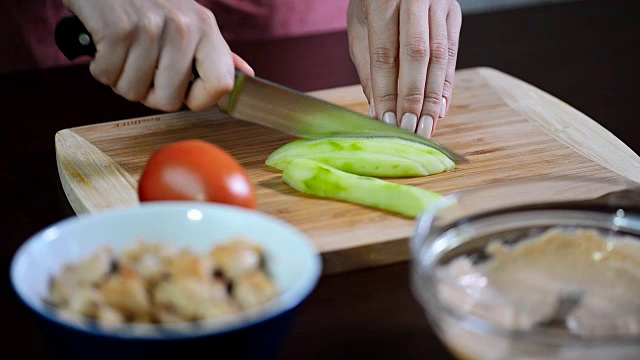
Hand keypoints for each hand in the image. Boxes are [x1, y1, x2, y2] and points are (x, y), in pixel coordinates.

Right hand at [62, 0, 253, 111]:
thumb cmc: (146, 2)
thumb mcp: (190, 19)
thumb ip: (216, 52)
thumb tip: (247, 73)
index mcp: (206, 28)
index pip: (222, 85)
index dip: (198, 100)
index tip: (182, 92)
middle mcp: (183, 27)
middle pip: (169, 100)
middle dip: (149, 93)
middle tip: (142, 68)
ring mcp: (151, 28)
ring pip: (134, 92)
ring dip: (122, 78)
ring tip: (124, 52)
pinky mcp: (118, 30)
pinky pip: (108, 76)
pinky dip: (100, 68)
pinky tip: (106, 46)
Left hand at [347, 0, 461, 137]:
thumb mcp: (360, 24)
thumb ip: (368, 65)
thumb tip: (377, 109)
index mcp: (384, 0)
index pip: (386, 54)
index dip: (387, 92)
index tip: (385, 121)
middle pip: (417, 56)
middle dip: (413, 98)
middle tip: (409, 130)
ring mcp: (439, 4)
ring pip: (440, 57)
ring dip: (433, 98)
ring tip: (425, 128)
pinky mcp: (454, 13)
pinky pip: (453, 54)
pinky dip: (446, 85)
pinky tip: (440, 109)